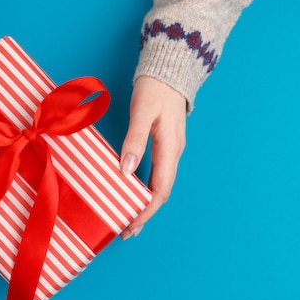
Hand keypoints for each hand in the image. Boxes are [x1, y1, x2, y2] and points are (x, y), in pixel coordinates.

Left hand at [120, 75, 186, 239]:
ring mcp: (170, 149)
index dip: (146, 212)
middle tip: (126, 230)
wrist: (169, 69)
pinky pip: (156, 173)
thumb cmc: (155, 89)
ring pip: (159, 184)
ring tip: (128, 217)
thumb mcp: (142, 113)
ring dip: (144, 203)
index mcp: (170, 149)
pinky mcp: (164, 144)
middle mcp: (173, 154)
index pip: (160, 191)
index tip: (131, 226)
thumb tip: (126, 171)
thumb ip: (134, 141)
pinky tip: (133, 192)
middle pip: (161, 192)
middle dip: (145, 213)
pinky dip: (144, 187)